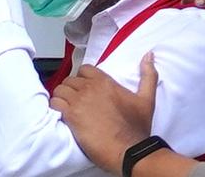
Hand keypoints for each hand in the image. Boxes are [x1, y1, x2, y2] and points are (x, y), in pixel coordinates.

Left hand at [51, 53, 157, 174]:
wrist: (129, 149)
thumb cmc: (137, 127)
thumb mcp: (147, 99)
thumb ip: (148, 75)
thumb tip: (148, 55)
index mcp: (106, 82)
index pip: (84, 69)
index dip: (82, 77)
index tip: (84, 88)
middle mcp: (91, 88)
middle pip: (70, 79)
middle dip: (70, 89)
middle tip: (75, 101)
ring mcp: (79, 101)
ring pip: (59, 90)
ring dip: (61, 98)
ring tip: (66, 108)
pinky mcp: (71, 116)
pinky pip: (55, 104)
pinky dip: (55, 108)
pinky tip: (62, 116)